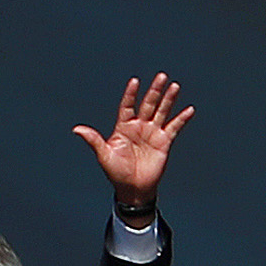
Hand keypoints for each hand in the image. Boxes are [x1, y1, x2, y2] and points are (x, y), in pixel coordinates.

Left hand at [72, 73, 193, 219]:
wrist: (133, 189)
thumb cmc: (116, 173)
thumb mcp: (104, 155)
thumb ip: (93, 140)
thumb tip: (76, 129)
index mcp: (124, 127)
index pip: (127, 106)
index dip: (131, 94)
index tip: (135, 81)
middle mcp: (139, 127)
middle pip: (148, 104)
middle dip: (154, 90)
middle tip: (161, 76)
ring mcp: (152, 133)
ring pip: (162, 111)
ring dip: (168, 99)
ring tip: (175, 86)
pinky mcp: (164, 142)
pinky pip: (174, 127)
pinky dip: (182, 119)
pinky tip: (189, 110)